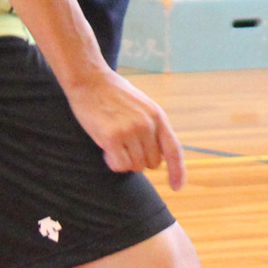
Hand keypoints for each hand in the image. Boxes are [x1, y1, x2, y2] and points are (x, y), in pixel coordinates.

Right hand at [68, 71, 184, 189]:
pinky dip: (113, 163)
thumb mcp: (143, 106)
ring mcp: (131, 131)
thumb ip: (152, 128)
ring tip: (113, 143)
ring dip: (124, 161)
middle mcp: (147, 125)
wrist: (90, 80)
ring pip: (135, 166)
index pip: (173, 150)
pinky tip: (106, 149)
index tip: (176, 187)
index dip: (177, 171)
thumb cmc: (114, 95)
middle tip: (124, 146)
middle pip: (151, 163)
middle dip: (138, 160)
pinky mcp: (112, 137)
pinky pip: (119, 166)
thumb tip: (157, 158)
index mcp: (158, 116)